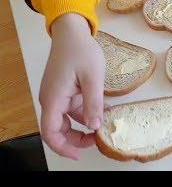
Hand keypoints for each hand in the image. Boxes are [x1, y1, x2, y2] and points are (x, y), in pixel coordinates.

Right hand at [39, 13, 104, 158]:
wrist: (72, 32)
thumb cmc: (81, 51)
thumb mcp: (93, 77)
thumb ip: (94, 103)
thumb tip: (95, 127)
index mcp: (54, 99)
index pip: (50, 132)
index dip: (63, 147)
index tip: (79, 154)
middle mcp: (52, 99)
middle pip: (58, 129)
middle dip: (76, 139)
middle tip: (97, 140)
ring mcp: (58, 95)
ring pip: (68, 119)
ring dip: (84, 125)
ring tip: (105, 125)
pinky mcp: (65, 90)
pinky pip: (73, 107)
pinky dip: (86, 112)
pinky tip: (103, 111)